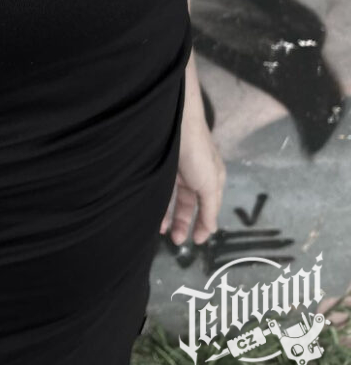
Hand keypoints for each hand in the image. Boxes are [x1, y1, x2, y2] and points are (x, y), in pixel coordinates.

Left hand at [159, 106, 225, 245]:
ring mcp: (176, 171)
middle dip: (183, 223)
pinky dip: (157, 203)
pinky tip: (153, 214)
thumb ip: (210, 207)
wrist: (177, 122)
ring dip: (168, 216)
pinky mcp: (160, 166)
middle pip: (188, 204)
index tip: (197, 241)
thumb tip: (212, 229)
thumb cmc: (198, 153)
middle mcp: (194, 176)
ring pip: (171, 199)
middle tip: (175, 241)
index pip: (208, 207)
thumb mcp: (210, 184)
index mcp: (211, 179)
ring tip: (162, 232)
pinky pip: (159, 189)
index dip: (203, 225)